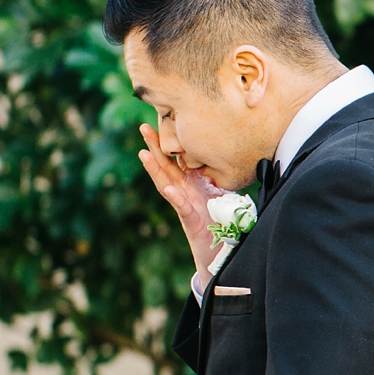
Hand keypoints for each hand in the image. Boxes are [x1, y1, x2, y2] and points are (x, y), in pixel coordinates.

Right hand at [138, 122, 219, 277]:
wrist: (220, 253)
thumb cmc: (221, 223)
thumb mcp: (222, 195)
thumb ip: (219, 178)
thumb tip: (230, 155)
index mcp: (193, 183)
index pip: (178, 159)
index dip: (169, 142)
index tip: (163, 121)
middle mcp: (185, 192)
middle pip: (166, 166)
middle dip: (154, 147)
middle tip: (143, 127)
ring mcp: (185, 206)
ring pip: (166, 184)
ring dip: (155, 169)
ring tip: (143, 153)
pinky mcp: (190, 221)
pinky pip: (181, 207)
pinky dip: (175, 197)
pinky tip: (168, 188)